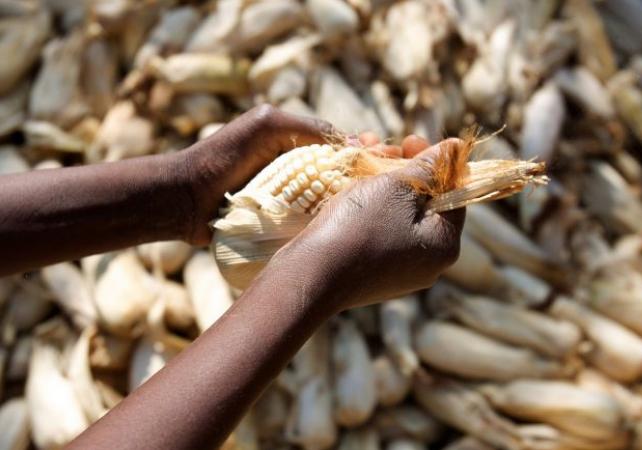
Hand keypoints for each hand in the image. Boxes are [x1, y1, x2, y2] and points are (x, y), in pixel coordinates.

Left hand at [179, 104, 433, 244]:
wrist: (186, 199)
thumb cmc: (224, 155)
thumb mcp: (267, 125)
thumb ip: (307, 127)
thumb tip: (349, 142)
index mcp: (297, 146)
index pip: (342, 146)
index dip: (368, 150)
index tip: (391, 153)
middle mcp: (298, 173)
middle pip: (345, 174)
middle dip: (372, 173)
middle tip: (398, 176)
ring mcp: (292, 201)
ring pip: (336, 199)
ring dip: (361, 199)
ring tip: (386, 199)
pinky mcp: (285, 226)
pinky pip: (318, 222)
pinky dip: (339, 221)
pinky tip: (359, 223)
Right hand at [280, 138, 465, 311]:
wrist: (310, 274)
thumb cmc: (358, 227)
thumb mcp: (397, 187)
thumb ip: (429, 166)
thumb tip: (456, 147)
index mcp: (445, 244)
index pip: (455, 193)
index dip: (436, 162)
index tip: (410, 141)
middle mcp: (430, 264)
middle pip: (427, 205)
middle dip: (405, 171)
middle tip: (381, 149)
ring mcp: (402, 272)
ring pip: (401, 216)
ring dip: (385, 186)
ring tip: (361, 163)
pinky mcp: (375, 275)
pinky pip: (382, 233)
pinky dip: (372, 209)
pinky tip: (352, 191)